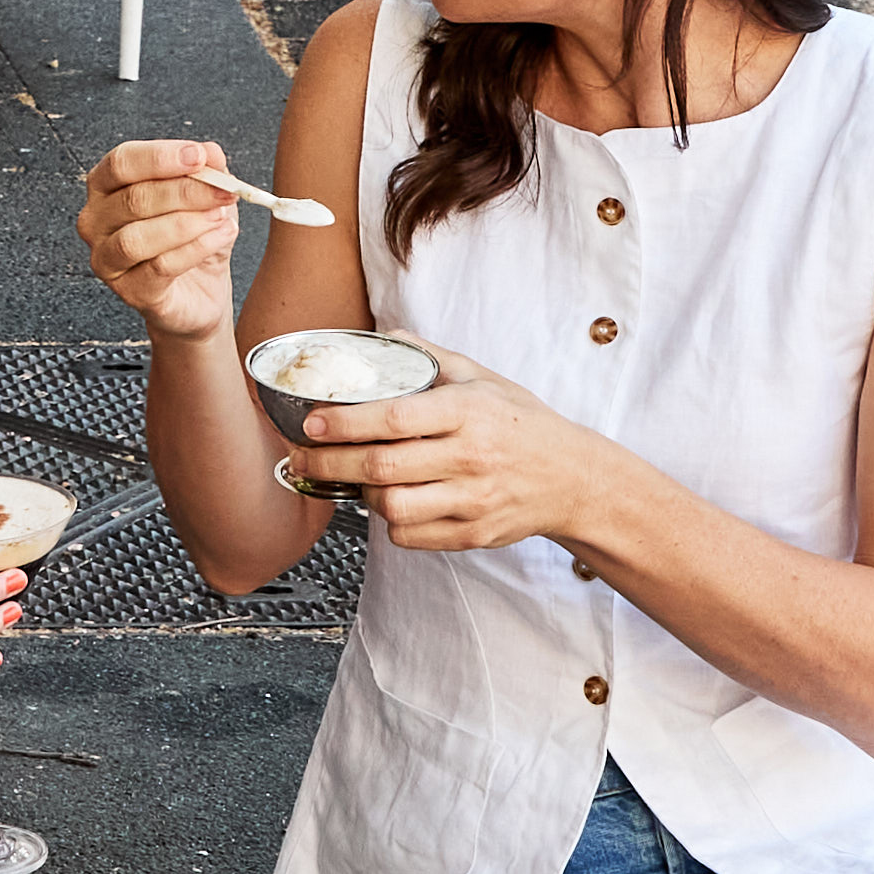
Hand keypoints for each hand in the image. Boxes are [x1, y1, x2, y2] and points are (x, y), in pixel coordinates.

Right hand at [77, 136, 249, 338]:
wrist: (201, 289)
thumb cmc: (193, 234)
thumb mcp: (205, 194)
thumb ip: (206, 170)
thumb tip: (211, 152)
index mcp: (105, 185)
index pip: (121, 162)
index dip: (159, 157)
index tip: (198, 156)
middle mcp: (96, 220)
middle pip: (133, 199)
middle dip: (185, 192)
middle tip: (224, 190)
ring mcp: (106, 259)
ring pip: (139, 237)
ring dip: (187, 223)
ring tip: (220, 216)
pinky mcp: (129, 291)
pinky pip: (159, 267)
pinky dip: (195, 249)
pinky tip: (221, 236)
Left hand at [288, 346, 608, 563]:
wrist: (573, 478)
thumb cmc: (523, 424)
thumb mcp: (483, 378)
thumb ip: (431, 358)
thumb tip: (383, 337)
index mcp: (469, 412)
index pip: (394, 419)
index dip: (344, 423)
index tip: (311, 422)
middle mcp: (471, 458)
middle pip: (383, 467)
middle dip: (330, 464)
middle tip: (301, 458)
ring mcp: (473, 501)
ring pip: (393, 507)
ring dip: (361, 495)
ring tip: (352, 480)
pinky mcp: (474, 535)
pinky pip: (412, 536)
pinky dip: (390, 523)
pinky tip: (390, 501)